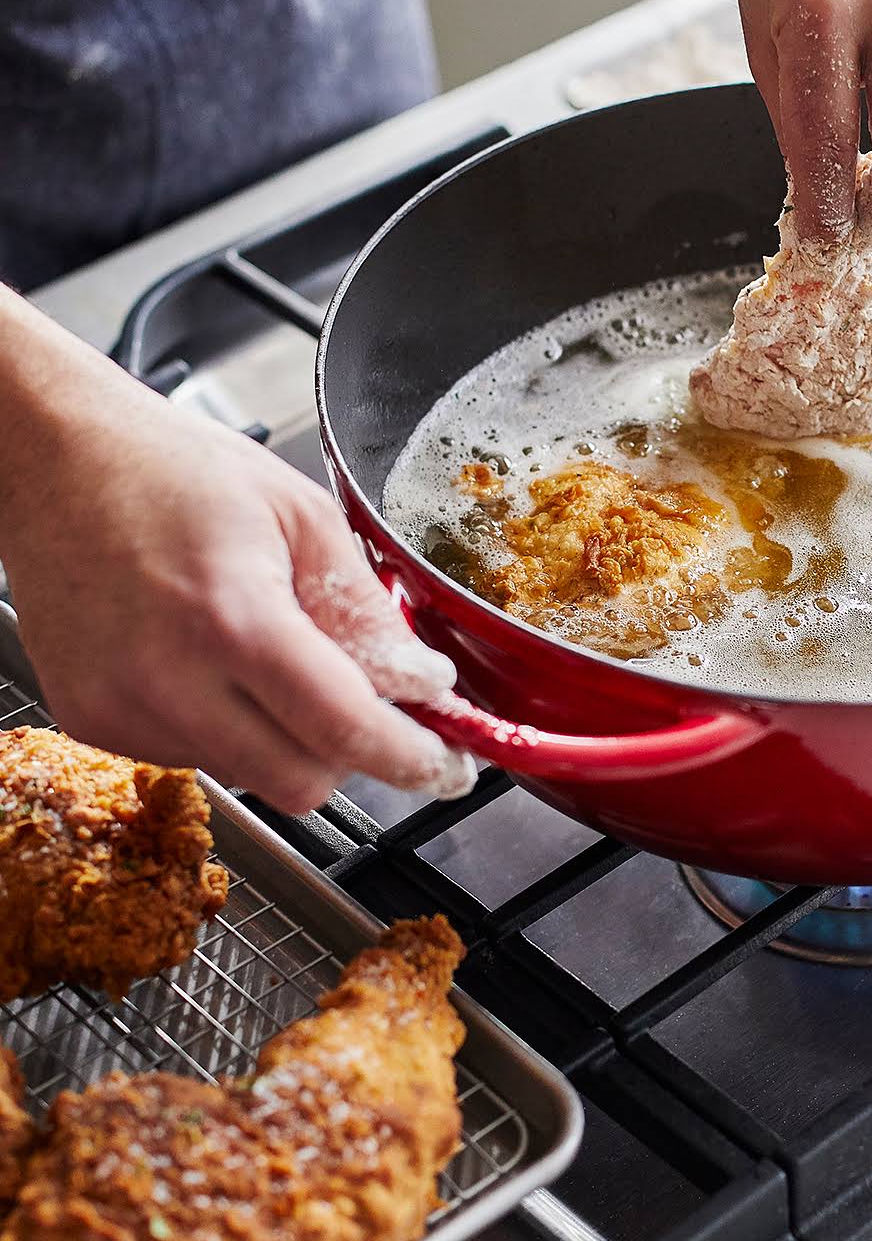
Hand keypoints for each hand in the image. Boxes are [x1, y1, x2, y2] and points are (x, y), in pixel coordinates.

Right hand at [0, 301, 472, 813]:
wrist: (54, 458)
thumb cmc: (175, 470)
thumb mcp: (303, 516)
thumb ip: (367, 610)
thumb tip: (420, 682)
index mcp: (234, 620)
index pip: (344, 730)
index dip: (409, 758)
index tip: (447, 766)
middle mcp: (168, 680)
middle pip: (300, 782)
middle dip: (349, 752)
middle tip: (368, 702)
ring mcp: (120, 708)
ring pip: (249, 773)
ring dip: (283, 735)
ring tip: (266, 648)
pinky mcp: (90, 719)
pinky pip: (192, 756)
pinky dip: (226, 726)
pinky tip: (211, 659)